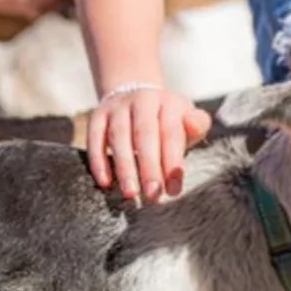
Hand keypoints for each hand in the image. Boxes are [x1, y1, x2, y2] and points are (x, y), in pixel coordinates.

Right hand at [87, 87, 211, 201]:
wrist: (137, 96)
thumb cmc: (166, 120)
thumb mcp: (186, 119)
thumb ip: (196, 125)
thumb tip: (196, 125)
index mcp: (169, 102)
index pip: (171, 132)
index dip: (172, 162)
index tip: (174, 190)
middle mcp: (143, 100)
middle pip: (145, 134)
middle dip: (149, 167)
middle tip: (152, 195)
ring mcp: (118, 107)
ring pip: (119, 136)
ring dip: (124, 166)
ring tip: (130, 192)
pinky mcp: (98, 115)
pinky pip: (95, 138)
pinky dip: (98, 161)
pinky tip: (105, 182)